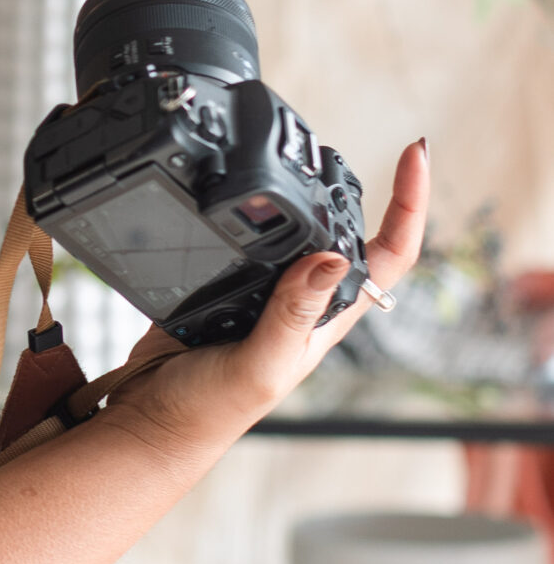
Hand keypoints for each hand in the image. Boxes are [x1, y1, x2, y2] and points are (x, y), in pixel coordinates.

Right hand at [105, 138, 429, 457]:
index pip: (391, 254)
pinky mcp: (220, 280)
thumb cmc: (212, 411)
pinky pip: (238, 234)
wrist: (151, 418)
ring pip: (294, 227)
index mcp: (328, 316)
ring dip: (300, 193)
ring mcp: (262, 288)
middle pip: (349, 231)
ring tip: (300, 157)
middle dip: (361, 186)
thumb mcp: (262, 364)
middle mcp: (303, 298)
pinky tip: (231, 193)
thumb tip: (333, 257)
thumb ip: (294, 314)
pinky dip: (238, 209)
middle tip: (357, 145)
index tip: (412, 152)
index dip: (410, 202)